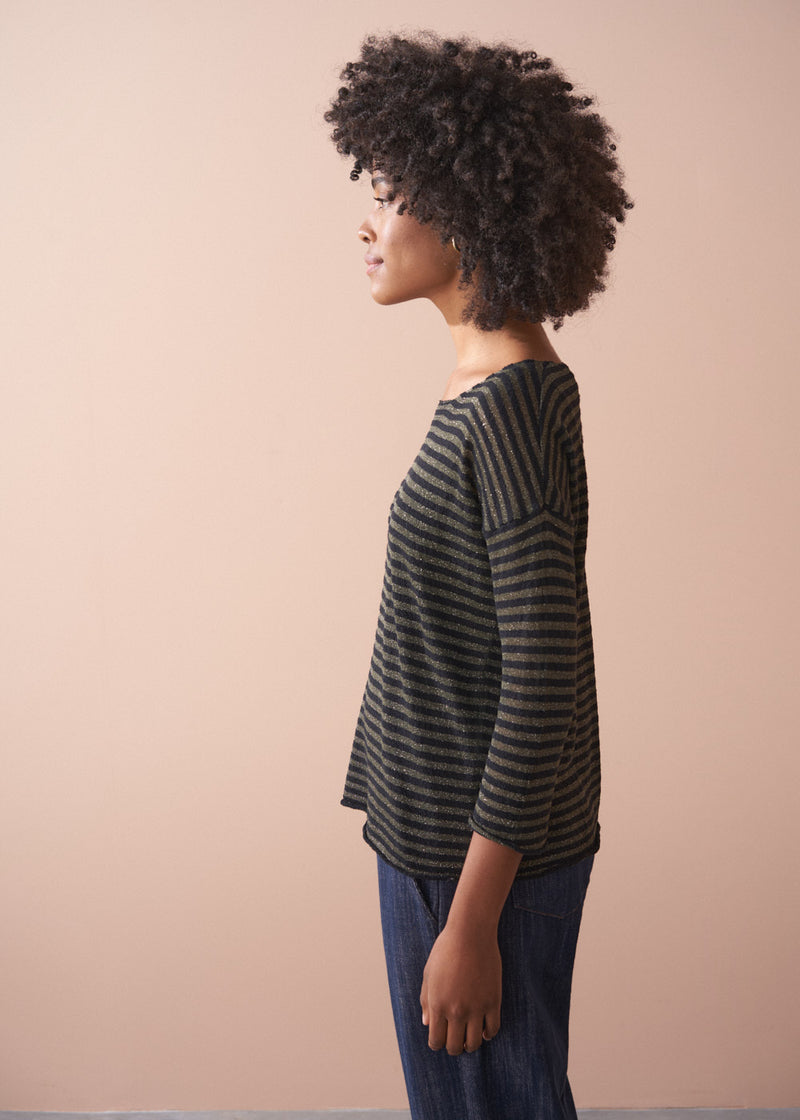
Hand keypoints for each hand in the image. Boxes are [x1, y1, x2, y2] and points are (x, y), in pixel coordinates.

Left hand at [419, 921, 501, 1055]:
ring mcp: (476, 1008)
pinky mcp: (493, 1001)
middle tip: (456, 1039)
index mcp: (437, 1004)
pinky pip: (493, 1029)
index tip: (441, 1037)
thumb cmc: (446, 950)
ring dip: (470, 1044)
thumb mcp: (429, 974)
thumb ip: (426, 1000)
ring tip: (470, 1035)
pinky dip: (488, 1033)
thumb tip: (427, 1023)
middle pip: (454, 1047)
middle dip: (453, 1046)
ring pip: (474, 1043)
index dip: (437, 1043)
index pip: (436, 1040)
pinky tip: (484, 1028)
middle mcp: (456, 1011)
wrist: (470, 933)